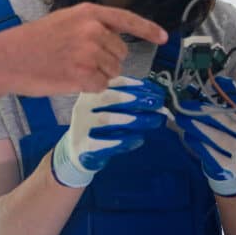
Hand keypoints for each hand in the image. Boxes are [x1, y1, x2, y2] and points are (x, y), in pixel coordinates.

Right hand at [0, 2, 168, 95]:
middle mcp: (94, 30)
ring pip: (112, 71)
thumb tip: (115, 46)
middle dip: (105, 61)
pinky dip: (87, 87)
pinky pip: (100, 85)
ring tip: (69, 68)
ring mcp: (89, 52)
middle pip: (120, 53)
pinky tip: (68, 79)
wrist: (8, 57)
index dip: (148, 30)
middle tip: (76, 60)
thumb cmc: (33, 41)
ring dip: (96, 75)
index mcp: (89, 13)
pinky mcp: (84, 74)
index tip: (163, 38)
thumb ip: (91, 27)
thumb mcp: (64, 21)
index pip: (128, 20)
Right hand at [52, 76, 167, 187]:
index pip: (112, 83)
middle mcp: (84, 106)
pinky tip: (138, 140)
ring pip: (106, 119)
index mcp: (92, 92)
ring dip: (131, 118)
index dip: (134, 84)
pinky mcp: (84, 145)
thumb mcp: (111, 109)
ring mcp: (82, 125)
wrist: (80, 150)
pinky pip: (102, 143)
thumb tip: (155, 96)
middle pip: (108, 97)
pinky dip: (121, 141)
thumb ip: (130, 102)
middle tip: (155, 103)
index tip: (154, 89)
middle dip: (134, 99)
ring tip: (152, 121)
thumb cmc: (101, 125)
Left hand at [173, 76, 235, 196]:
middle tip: (184, 105)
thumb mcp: (230, 118)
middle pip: (224, 120)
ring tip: (180, 119)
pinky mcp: (227, 166)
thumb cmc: (227, 134)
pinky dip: (197, 143)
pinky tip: (188, 136)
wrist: (234, 166)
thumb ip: (222, 102)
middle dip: (201, 111)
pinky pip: (210, 153)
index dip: (232, 90)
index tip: (217, 80)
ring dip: (195, 127)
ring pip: (216, 137)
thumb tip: (213, 81)